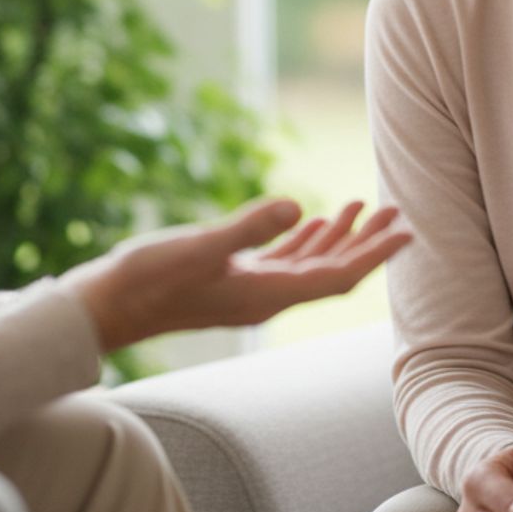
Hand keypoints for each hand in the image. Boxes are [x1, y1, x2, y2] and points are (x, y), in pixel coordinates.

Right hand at [62, 198, 411, 350]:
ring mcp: (248, 288)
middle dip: (367, 243)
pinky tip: (311, 219)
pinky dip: (302, 239)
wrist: (106, 306)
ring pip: (308, 263)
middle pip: (332, 271)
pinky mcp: (229, 277)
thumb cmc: (147, 280)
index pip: (337, 277)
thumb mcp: (200, 248)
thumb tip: (299, 205)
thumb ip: (248, 228)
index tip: (406, 230)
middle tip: (397, 211)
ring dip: (338, 237)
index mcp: (267, 295)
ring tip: (365, 207)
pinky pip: (280, 259)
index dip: (374, 253)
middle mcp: (265, 296)